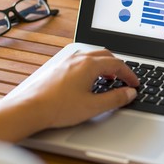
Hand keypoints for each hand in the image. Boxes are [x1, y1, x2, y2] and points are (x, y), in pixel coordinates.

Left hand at [0, 49, 138, 142]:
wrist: (29, 109)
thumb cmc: (58, 107)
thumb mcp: (93, 106)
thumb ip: (115, 99)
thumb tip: (129, 93)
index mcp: (89, 65)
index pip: (117, 64)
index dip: (129, 74)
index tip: (135, 84)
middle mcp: (78, 59)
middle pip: (106, 55)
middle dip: (118, 66)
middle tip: (124, 79)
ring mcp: (66, 62)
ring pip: (92, 56)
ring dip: (104, 65)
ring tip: (108, 79)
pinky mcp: (58, 68)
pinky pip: (80, 61)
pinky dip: (91, 67)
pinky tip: (88, 81)